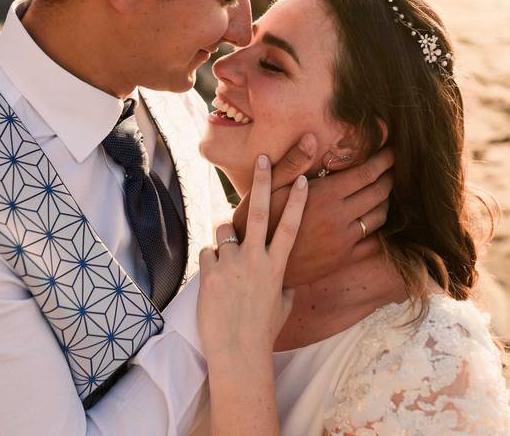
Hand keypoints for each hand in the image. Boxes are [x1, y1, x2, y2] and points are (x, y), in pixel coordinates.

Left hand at [198, 155, 306, 359]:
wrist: (238, 352)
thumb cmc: (263, 333)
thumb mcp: (282, 307)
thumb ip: (284, 287)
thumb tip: (287, 280)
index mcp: (276, 267)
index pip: (290, 227)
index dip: (296, 201)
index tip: (301, 179)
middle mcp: (255, 259)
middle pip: (260, 211)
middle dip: (262, 182)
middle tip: (263, 158)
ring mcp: (232, 264)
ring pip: (225, 230)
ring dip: (224, 237)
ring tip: (227, 258)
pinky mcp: (210, 273)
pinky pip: (208, 253)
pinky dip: (211, 261)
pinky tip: (214, 280)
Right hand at [232, 138, 394, 287]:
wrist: (255, 266)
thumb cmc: (259, 222)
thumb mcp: (268, 188)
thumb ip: (293, 163)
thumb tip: (311, 138)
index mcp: (323, 196)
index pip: (366, 173)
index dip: (384, 160)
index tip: (392, 150)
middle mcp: (339, 218)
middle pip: (378, 192)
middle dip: (390, 176)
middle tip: (393, 167)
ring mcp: (344, 241)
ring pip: (379, 217)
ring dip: (386, 201)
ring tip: (384, 190)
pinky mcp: (344, 260)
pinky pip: (374, 243)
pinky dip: (380, 229)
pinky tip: (375, 220)